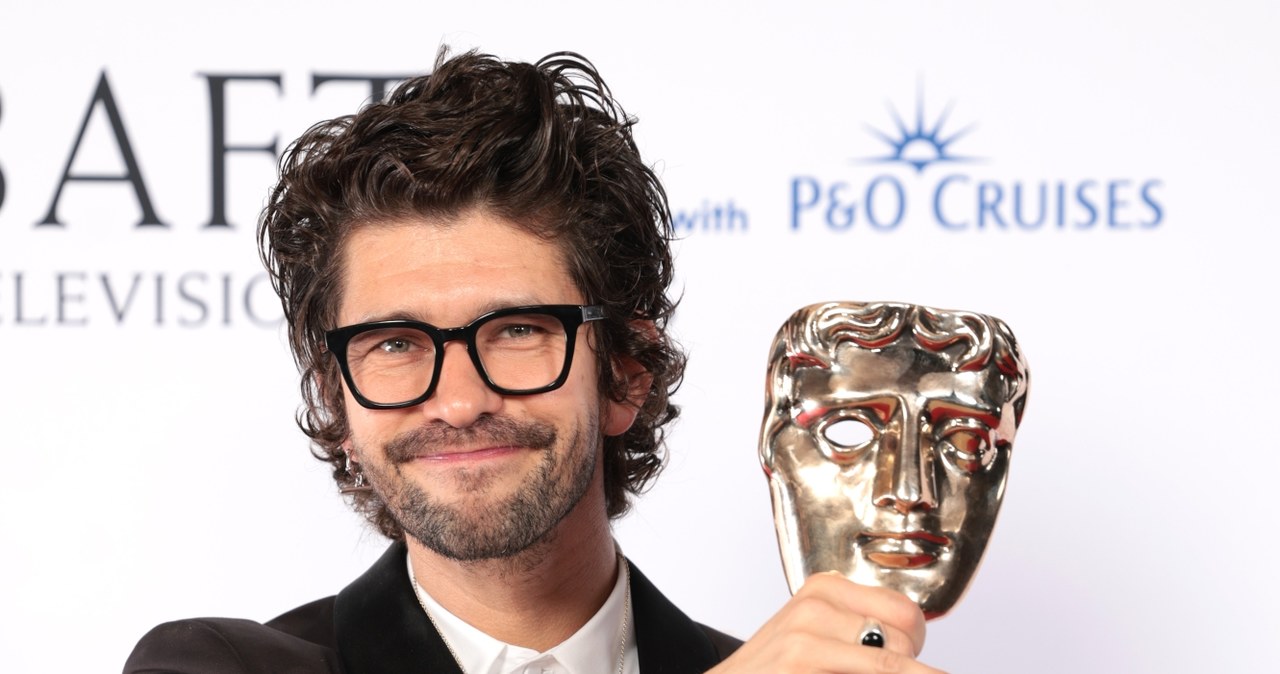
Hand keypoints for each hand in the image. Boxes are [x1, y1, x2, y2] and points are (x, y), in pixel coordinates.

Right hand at [710, 573, 946, 673]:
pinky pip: (873, 671)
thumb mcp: (814, 635)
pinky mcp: (802, 658)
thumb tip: (913, 640)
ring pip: (891, 661)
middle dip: (908, 666)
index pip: (906, 611)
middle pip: (906, 638)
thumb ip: (856, 627)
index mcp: (824, 587)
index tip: (906, 658)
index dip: (914, 643)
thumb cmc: (775, 668)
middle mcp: (816, 602)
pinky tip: (855, 673)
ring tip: (853, 668)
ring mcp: (806, 632)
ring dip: (895, 673)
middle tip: (882, 670)